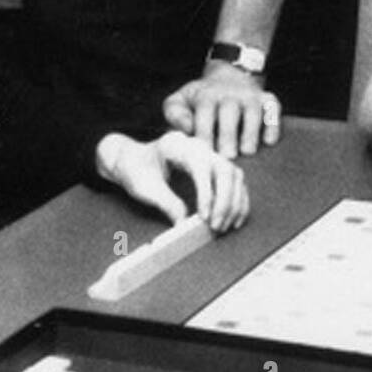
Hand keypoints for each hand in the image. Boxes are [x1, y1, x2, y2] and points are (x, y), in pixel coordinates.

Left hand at [95, 130, 249, 232]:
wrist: (132, 160)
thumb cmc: (135, 170)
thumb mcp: (143, 187)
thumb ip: (165, 203)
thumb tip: (184, 224)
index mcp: (177, 145)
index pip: (202, 166)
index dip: (207, 192)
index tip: (205, 217)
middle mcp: (198, 146)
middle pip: (225, 169)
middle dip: (225, 200)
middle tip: (216, 226)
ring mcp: (208, 155)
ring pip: (234, 176)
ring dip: (234, 203)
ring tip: (224, 226)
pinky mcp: (214, 167)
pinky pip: (235, 182)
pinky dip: (238, 201)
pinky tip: (234, 220)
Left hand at [162, 62, 280, 158]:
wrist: (228, 76)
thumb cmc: (200, 99)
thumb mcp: (180, 100)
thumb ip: (175, 114)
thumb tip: (186, 128)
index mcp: (206, 95)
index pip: (205, 113)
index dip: (204, 133)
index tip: (204, 154)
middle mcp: (230, 93)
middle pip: (230, 112)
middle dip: (228, 134)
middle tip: (227, 157)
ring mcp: (250, 96)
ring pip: (253, 111)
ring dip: (251, 131)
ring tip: (247, 152)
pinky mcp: (267, 99)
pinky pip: (273, 109)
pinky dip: (273, 124)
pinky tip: (269, 141)